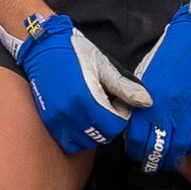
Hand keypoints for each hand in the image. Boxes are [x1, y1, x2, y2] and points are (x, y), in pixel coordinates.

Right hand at [0, 12, 150, 153]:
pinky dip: (78, 136)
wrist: (44, 47)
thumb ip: (124, 88)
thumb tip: (146, 102)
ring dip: (94, 132)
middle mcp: (70, 114)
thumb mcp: (104, 66)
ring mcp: (57, 119)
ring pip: (85, 142)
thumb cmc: (75, 53)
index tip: (118, 102)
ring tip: (93, 112)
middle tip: (107, 106)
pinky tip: (81, 119)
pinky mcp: (49, 121)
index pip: (114, 125)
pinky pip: (68, 142)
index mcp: (86, 100)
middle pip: (101, 136)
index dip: (121, 115)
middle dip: (109, 124)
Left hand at [126, 0, 190, 172]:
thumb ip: (139, 99)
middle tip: (152, 164)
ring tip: (169, 161)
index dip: (136, 150)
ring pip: (178, 149)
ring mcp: (186, 114)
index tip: (138, 152)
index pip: (135, 139)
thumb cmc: (170, 54)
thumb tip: (134, 119)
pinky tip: (186, 147)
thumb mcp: (146, 76)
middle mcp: (164, 112)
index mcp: (146, 102)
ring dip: (172, 159)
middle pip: (156, 150)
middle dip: (152, 161)